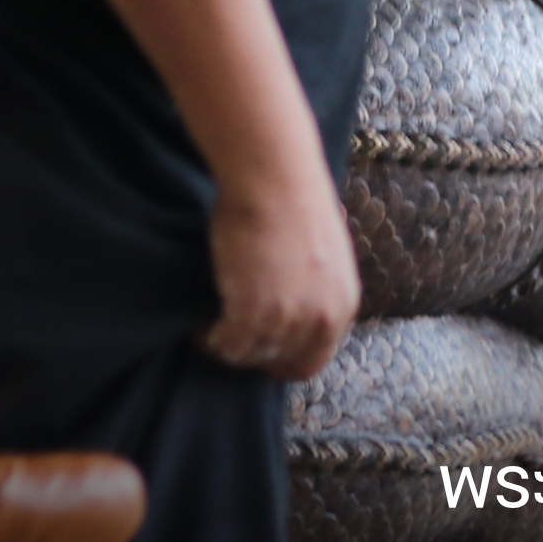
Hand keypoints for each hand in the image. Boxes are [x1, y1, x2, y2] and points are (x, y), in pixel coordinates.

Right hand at [203, 163, 360, 381]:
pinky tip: (199, 323)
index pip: (314, 360)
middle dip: (254, 355)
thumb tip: (297, 308)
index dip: (284, 360)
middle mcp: (321, 318)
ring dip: (227, 345)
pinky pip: (225, 344)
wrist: (276, 180)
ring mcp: (287, 318)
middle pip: (280, 362)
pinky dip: (207, 338)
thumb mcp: (324, 258)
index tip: (260, 352)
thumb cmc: (295, 204)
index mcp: (343, 305)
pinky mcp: (252, 312)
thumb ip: (315, 292)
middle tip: (230, 339)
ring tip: (211, 326)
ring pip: (249, 355)